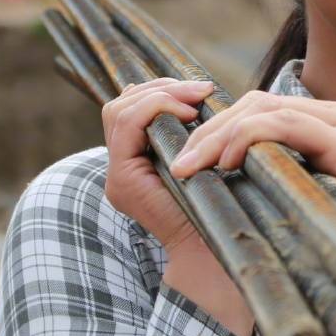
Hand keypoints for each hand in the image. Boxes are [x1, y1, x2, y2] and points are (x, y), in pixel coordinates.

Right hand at [101, 77, 216, 250]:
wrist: (215, 247)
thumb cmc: (218, 205)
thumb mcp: (202, 158)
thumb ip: (189, 134)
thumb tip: (195, 96)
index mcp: (134, 163)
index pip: (129, 111)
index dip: (160, 91)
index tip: (198, 90)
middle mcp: (119, 169)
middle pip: (120, 106)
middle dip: (160, 88)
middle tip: (199, 88)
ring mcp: (117, 175)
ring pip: (120, 110)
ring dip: (161, 95)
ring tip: (196, 97)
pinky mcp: (124, 179)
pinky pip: (128, 125)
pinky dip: (157, 109)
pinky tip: (188, 115)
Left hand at [169, 90, 335, 255]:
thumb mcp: (317, 202)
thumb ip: (286, 180)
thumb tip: (226, 179)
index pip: (266, 108)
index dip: (220, 128)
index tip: (186, 161)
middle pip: (260, 102)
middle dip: (211, 130)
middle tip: (179, 163)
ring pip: (268, 108)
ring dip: (220, 135)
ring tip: (192, 167)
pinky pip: (290, 125)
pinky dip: (249, 137)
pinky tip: (226, 162)